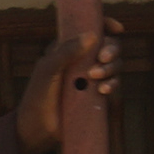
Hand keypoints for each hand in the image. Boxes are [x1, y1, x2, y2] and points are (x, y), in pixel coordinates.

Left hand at [15, 19, 120, 153]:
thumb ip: (67, 51)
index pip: (91, 31)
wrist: (37, 128)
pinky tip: (103, 90)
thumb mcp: (48, 69)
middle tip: (102, 57)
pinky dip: (113, 84)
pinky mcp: (97, 96)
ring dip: (111, 67)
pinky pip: (113, 85)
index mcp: (69, 49)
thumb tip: (92, 35)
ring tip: (95, 76)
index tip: (116, 28)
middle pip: (110, 46)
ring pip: (115, 65)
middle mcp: (83, 61)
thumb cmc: (38, 95)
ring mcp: (92, 78)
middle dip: (111, 49)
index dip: (106, 26)